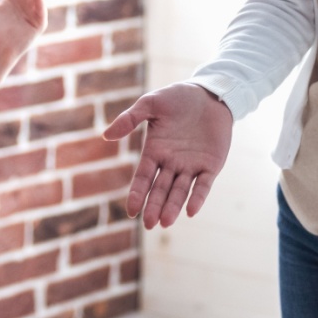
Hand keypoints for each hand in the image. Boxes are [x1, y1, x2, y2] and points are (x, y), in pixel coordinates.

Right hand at [104, 83, 231, 227]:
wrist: (210, 93)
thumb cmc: (178, 97)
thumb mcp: (151, 104)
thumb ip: (130, 119)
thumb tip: (106, 136)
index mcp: (155, 151)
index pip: (143, 178)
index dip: (137, 194)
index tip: (132, 211)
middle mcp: (171, 163)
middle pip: (160, 189)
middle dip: (154, 206)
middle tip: (149, 224)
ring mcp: (191, 166)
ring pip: (180, 191)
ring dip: (173, 207)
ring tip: (165, 222)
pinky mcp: (212, 165)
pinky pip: (203, 185)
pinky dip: (197, 198)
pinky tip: (191, 211)